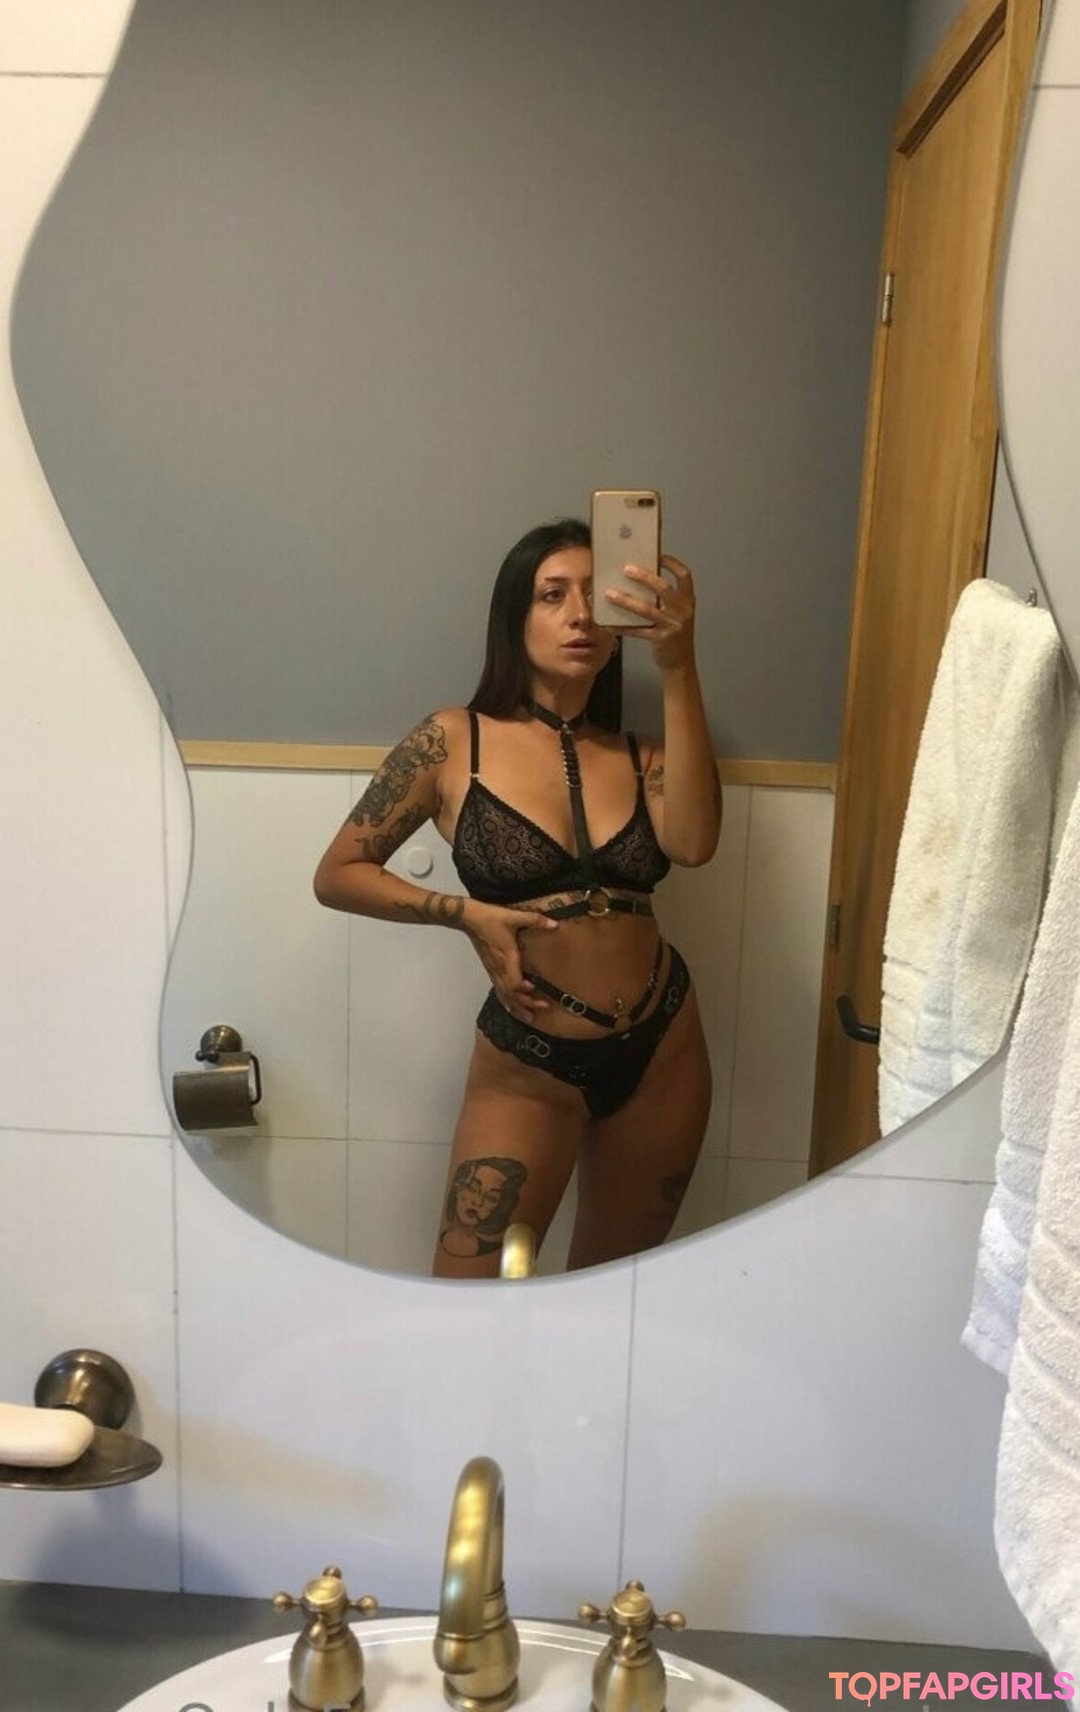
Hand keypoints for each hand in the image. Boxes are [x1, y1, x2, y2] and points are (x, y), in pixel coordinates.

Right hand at [462, 902, 556, 1023]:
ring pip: (504, 995)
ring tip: (530, 1018)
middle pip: (511, 994)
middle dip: (527, 1003)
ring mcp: (493, 970)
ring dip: (517, 1007)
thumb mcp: (513, 916)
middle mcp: (499, 968)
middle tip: (543, 1008)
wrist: (469, 919)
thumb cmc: (489, 918)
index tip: (535, 989)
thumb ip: (535, 920)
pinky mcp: (490, 970)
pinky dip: (506, 1002)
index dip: (524, 990)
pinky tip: (512, 1009)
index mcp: (506, 957)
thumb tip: (554, 925)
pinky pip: (498, 990)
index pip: (513, 982)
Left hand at [604, 554, 696, 670]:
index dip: (672, 564)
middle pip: (663, 588)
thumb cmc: (675, 635)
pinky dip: (622, 627)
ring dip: (625, 600)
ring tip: (609, 594)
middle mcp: (682, 611)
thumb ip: (665, 600)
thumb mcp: (676, 614)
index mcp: (688, 601)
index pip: (684, 576)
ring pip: (646, 609)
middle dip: (644, 577)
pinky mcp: (660, 639)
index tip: (658, 556)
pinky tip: (609, 624)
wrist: (681, 664)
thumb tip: (641, 580)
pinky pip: (637, 631)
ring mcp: (672, 625)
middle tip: (626, 569)